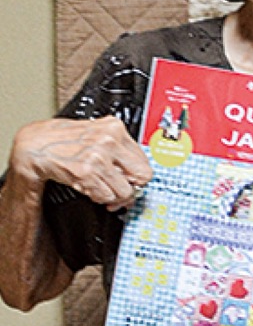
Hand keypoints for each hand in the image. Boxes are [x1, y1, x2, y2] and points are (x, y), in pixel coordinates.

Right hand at [9, 116, 151, 210]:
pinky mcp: (86, 172)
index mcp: (116, 128)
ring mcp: (99, 156)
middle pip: (142, 175)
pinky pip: (106, 195)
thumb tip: (136, 170)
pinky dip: (100, 198)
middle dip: (133, 188)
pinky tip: (92, 190)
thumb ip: (117, 147)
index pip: (144, 159)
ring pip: (124, 190)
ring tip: (103, 191)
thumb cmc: (63, 139)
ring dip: (114, 196)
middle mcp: (110, 140)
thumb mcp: (96, 133)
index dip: (139, 175)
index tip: (133, 181)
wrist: (34, 144)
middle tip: (123, 192)